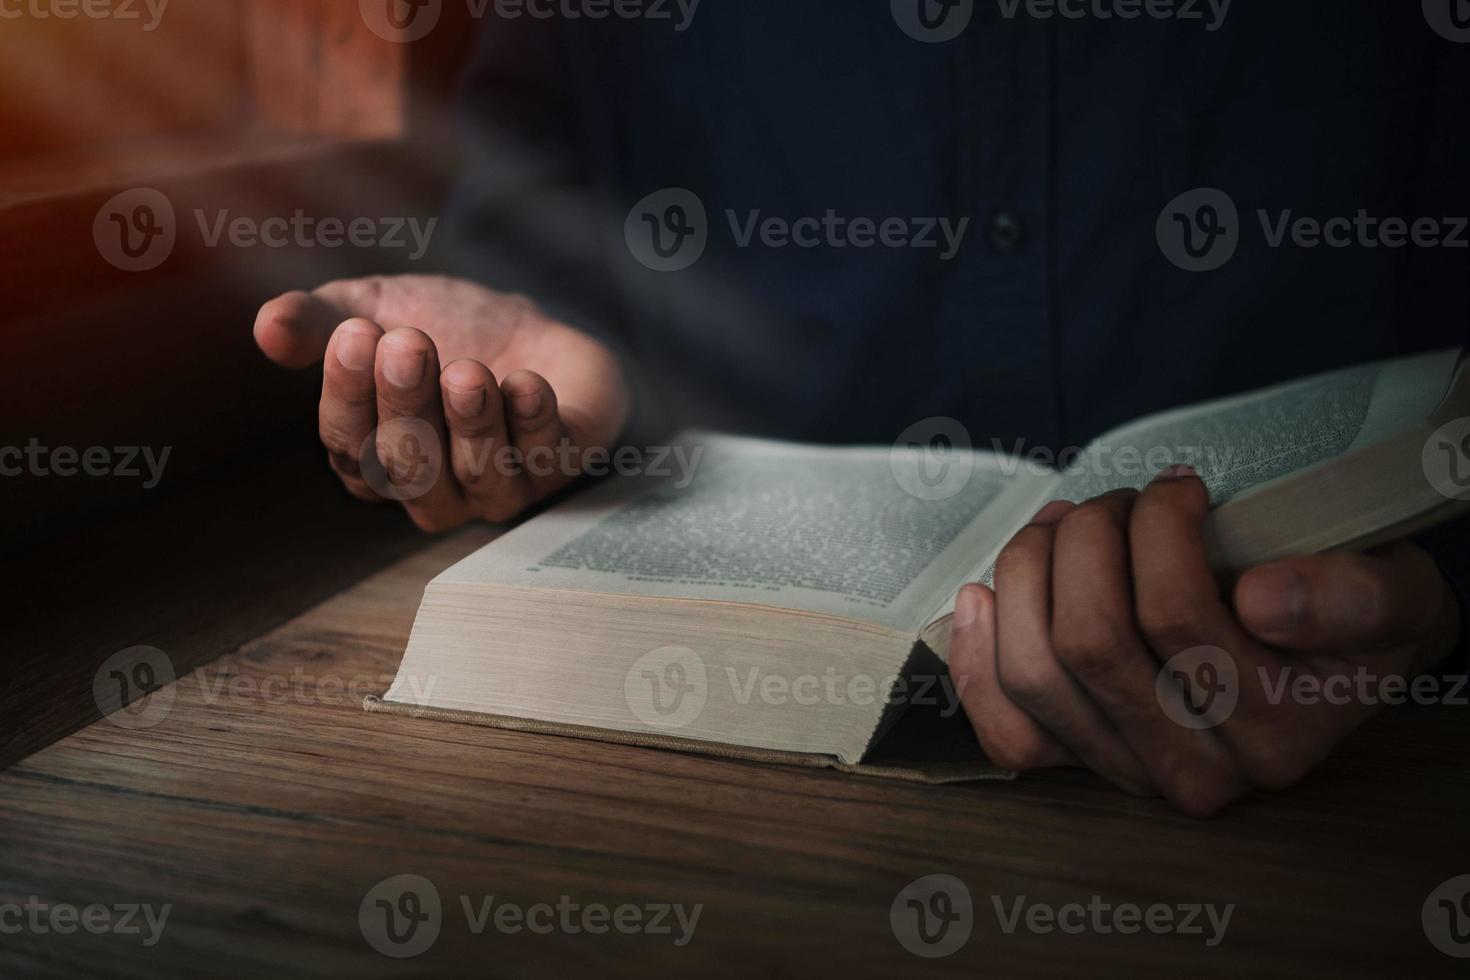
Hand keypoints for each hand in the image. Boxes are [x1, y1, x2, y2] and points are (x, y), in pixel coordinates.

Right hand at [254, 274, 629, 529]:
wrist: (530, 325)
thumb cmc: (443, 330)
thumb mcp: (372, 310)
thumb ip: (317, 321)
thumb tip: (267, 327)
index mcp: (375, 457)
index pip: (348, 446)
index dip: (348, 394)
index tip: (355, 335)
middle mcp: (434, 487)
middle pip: (410, 466)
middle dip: (406, 406)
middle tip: (408, 344)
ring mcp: (498, 485)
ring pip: (477, 473)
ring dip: (471, 422)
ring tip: (467, 371)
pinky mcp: (556, 467)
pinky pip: (544, 459)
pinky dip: (536, 422)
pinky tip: (528, 383)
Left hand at [949, 467, 1461, 816]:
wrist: (1332, 663)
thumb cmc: (1350, 612)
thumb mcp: (1391, 591)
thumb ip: (1354, 595)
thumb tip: (1265, 602)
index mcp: (1275, 734)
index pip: (1176, 615)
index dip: (1159, 527)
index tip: (1181, 487)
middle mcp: (1197, 772)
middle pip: (1089, 639)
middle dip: (1087, 539)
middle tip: (1117, 502)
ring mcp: (1127, 771)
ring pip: (1033, 670)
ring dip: (1030, 571)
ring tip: (1064, 526)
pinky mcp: (1077, 761)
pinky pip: (1004, 732)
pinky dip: (976, 659)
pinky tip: (983, 595)